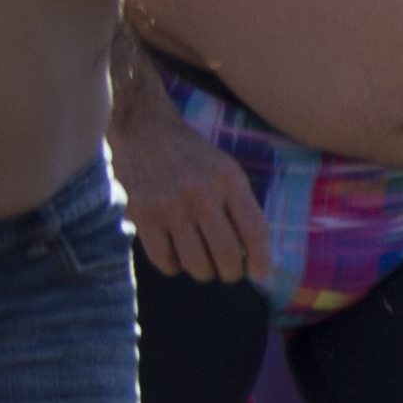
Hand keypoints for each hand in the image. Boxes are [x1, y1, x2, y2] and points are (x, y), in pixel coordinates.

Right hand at [113, 84, 265, 283]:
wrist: (143, 129)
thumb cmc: (192, 156)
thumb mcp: (226, 170)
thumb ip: (240, 206)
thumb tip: (253, 253)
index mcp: (229, 181)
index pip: (255, 232)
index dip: (261, 260)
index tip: (259, 273)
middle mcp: (201, 194)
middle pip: (226, 254)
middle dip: (231, 272)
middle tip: (228, 272)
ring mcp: (169, 206)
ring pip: (196, 263)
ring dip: (204, 272)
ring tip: (204, 265)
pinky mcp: (141, 214)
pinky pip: (164, 260)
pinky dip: (174, 267)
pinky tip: (177, 257)